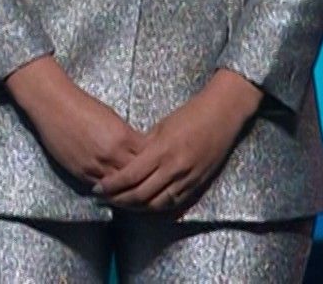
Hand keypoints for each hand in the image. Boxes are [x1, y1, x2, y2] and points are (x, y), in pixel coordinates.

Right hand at [5, 56, 145, 182]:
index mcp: (123, 136)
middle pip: (136, 175)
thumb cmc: (84, 107)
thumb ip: (127, 137)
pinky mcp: (80, 172)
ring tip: (135, 191)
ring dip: (126, 188)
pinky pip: (100, 187)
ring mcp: (95, 165)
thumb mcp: (114, 119)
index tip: (157, 163)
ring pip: (118, 186)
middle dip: (143, 178)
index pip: (147, 157)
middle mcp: (111, 154)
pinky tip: (115, 191)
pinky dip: (109, 190)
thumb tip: (139, 150)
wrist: (55, 107)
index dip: (153, 162)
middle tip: (149, 181)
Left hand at [94, 69, 261, 212]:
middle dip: (118, 200)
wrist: (224, 113)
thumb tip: (126, 164)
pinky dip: (156, 207)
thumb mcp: (162, 127)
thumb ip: (144, 148)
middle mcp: (175, 168)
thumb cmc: (192, 114)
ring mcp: (188, 178)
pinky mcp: (198, 183)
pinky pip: (173, 202)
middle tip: (104, 200)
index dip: (111, 186)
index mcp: (162, 150)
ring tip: (122, 205)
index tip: (98, 189)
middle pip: (140, 195)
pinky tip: (145, 206)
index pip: (129, 176)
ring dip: (136, 208)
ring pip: (156, 204)